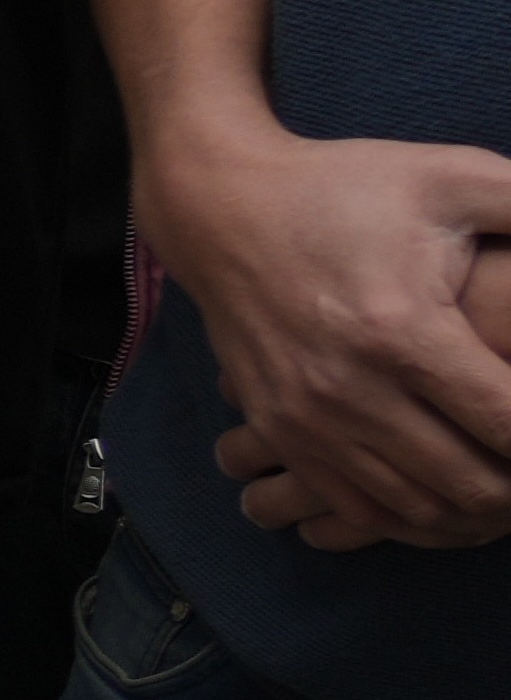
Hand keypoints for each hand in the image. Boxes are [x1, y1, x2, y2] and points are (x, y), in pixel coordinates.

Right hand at [152, 113, 510, 550]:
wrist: (218, 208)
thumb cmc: (343, 189)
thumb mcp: (450, 177)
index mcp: (404, 329)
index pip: (506, 420)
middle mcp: (351, 389)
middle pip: (469, 480)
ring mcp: (309, 418)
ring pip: (416, 508)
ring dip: (478, 515)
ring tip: (510, 497)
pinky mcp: (281, 431)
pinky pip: (358, 509)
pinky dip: (415, 523)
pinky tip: (452, 506)